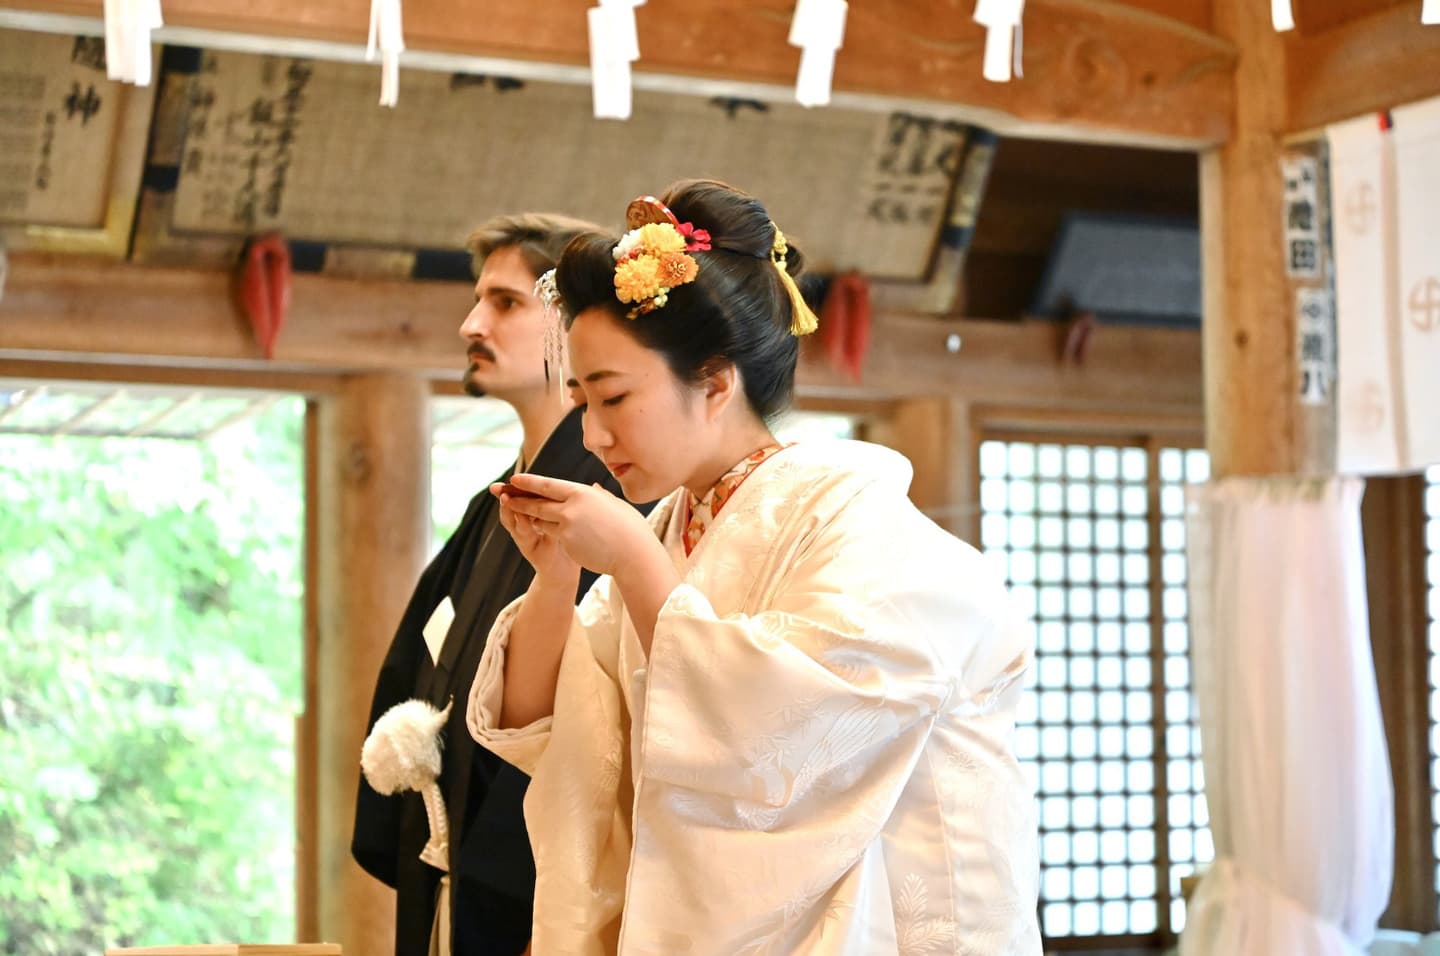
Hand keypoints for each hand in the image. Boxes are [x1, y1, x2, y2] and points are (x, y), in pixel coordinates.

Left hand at [492, 473, 660, 577]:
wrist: (633, 554)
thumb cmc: (629, 528)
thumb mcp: (613, 504)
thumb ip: (599, 496)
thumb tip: (593, 488)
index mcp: (582, 493)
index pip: (548, 485)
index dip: (529, 482)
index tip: (515, 479)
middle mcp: (571, 507)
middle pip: (537, 504)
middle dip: (519, 501)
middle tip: (504, 496)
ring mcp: (566, 527)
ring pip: (542, 522)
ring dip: (537, 520)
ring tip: (532, 517)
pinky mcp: (566, 544)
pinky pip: (554, 537)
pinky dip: (553, 535)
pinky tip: (561, 537)